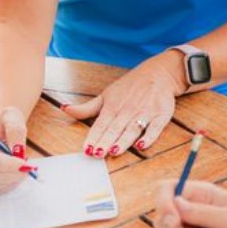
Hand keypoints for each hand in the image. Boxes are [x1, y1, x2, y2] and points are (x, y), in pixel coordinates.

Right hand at [0, 106, 33, 194]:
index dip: (8, 165)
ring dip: (9, 182)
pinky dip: (1, 188)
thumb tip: (18, 152)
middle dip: (12, 175)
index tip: (26, 166)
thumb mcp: (12, 118)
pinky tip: (10, 178)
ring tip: (20, 172)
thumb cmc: (2, 123)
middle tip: (28, 170)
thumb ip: (16, 132)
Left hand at [61, 55, 184, 157]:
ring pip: (133, 128)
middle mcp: (128, 109)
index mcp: (113, 106)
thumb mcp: (107, 95)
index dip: (94, 137)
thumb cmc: (130, 87)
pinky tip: (142, 145)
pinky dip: (149, 136)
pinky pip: (155, 127)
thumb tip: (64, 109)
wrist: (159, 73)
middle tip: (97, 154)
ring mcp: (145, 112)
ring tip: (115, 151)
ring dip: (124, 140)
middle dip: (106, 141)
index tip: (86, 150)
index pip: (101, 124)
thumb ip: (87, 108)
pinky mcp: (161, 114)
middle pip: (115, 128)